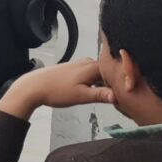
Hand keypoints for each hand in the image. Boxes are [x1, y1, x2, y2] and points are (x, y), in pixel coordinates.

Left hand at [0, 59, 115, 120]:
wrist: (33, 87)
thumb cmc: (55, 91)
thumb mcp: (81, 96)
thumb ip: (101, 95)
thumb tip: (119, 96)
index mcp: (94, 66)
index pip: (118, 73)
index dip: (124, 84)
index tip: (128, 95)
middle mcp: (89, 62)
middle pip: (111, 73)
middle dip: (116, 85)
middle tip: (121, 99)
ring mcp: (82, 64)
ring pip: (101, 75)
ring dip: (106, 85)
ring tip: (109, 98)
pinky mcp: (75, 69)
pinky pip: (92, 75)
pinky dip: (96, 83)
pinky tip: (95, 92)